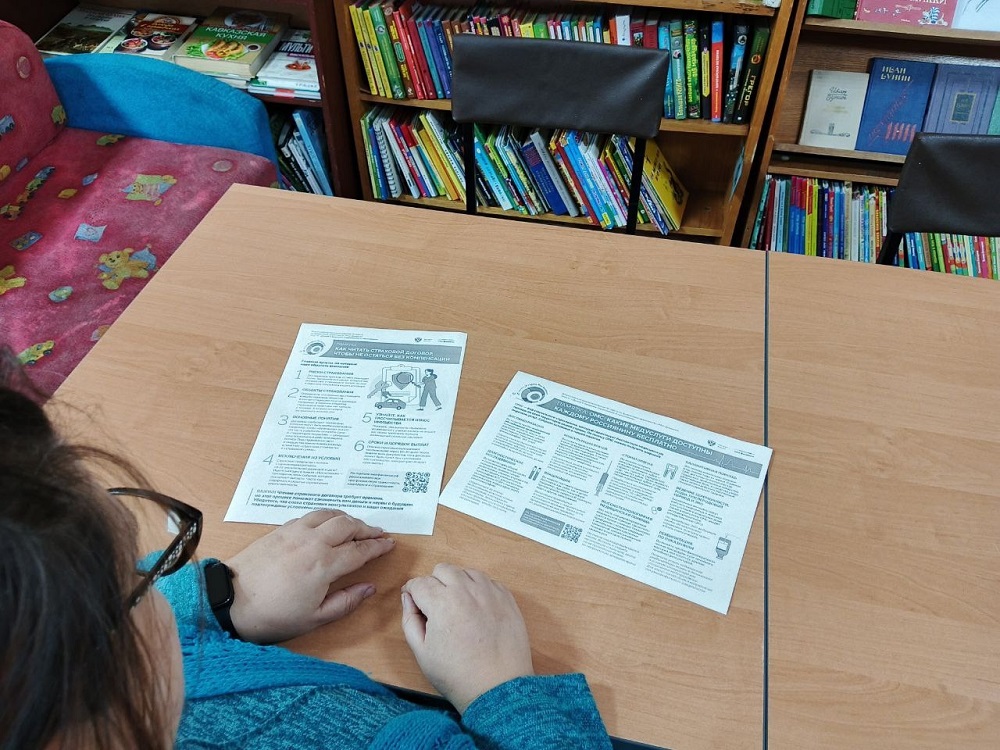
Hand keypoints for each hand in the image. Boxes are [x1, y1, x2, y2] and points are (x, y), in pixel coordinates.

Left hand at [225, 509, 394, 643]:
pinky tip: (326, 525)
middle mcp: (313, 542)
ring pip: (329, 514)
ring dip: (346, 518)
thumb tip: (369, 588)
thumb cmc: (271, 615)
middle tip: (377, 534)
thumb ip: (346, 602)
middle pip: (348, 525)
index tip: (389, 544)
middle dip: (366, 528)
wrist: (230, 602)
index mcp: (325, 565)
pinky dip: (325, 517)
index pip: (360, 550)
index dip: (378, 546)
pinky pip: (310, 516)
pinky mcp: (280, 531)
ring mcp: (295, 533)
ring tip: (355, 525)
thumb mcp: (314, 618)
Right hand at [400, 563, 533, 713]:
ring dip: (457, 583)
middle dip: (434, 583)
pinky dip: (479, 589)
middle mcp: (466, 590)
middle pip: (442, 569)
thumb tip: (408, 598)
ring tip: (457, 606)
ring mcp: (489, 592)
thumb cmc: (457, 674)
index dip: (412, 592)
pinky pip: (488, 581)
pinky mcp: (507, 598)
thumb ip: (410, 620)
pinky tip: (476, 609)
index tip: (413, 600)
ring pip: (466, 572)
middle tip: (435, 605)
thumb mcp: (422, 652)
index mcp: (441, 602)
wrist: (497, 688)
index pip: (419, 583)